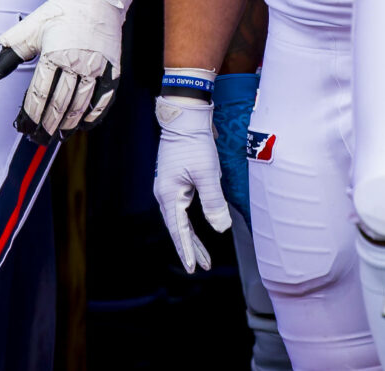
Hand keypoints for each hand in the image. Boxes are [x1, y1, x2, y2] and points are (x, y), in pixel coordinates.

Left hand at [0, 0, 147, 138]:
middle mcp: (77, 62)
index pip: (39, 93)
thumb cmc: (62, 11)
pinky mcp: (113, 69)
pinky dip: (94, 115)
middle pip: (60, 104)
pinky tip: (84, 124)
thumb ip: (12, 50)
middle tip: (38, 138)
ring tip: (59, 136)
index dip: (30, 114)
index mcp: (54, 52)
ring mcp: (97, 67)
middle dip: (47, 125)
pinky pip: (105, 100)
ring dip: (69, 125)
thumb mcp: (32, 26)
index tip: (23, 126)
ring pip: (82, 105)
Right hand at [153, 88, 231, 271]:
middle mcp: (164, 192)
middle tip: (203, 266)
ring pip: (179, 219)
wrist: (186, 116)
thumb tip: (220, 228)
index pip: (178, 230)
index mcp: (168, 194)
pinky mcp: (174, 179)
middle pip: (177, 227)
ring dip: (191, 236)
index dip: (186, 250)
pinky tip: (197, 227)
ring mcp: (168, 185)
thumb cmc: (195, 143)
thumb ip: (213, 202)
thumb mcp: (207, 174)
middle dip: (191, 248)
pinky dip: (189, 222)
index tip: (193, 268)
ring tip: (203, 254)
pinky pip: (181, 208)